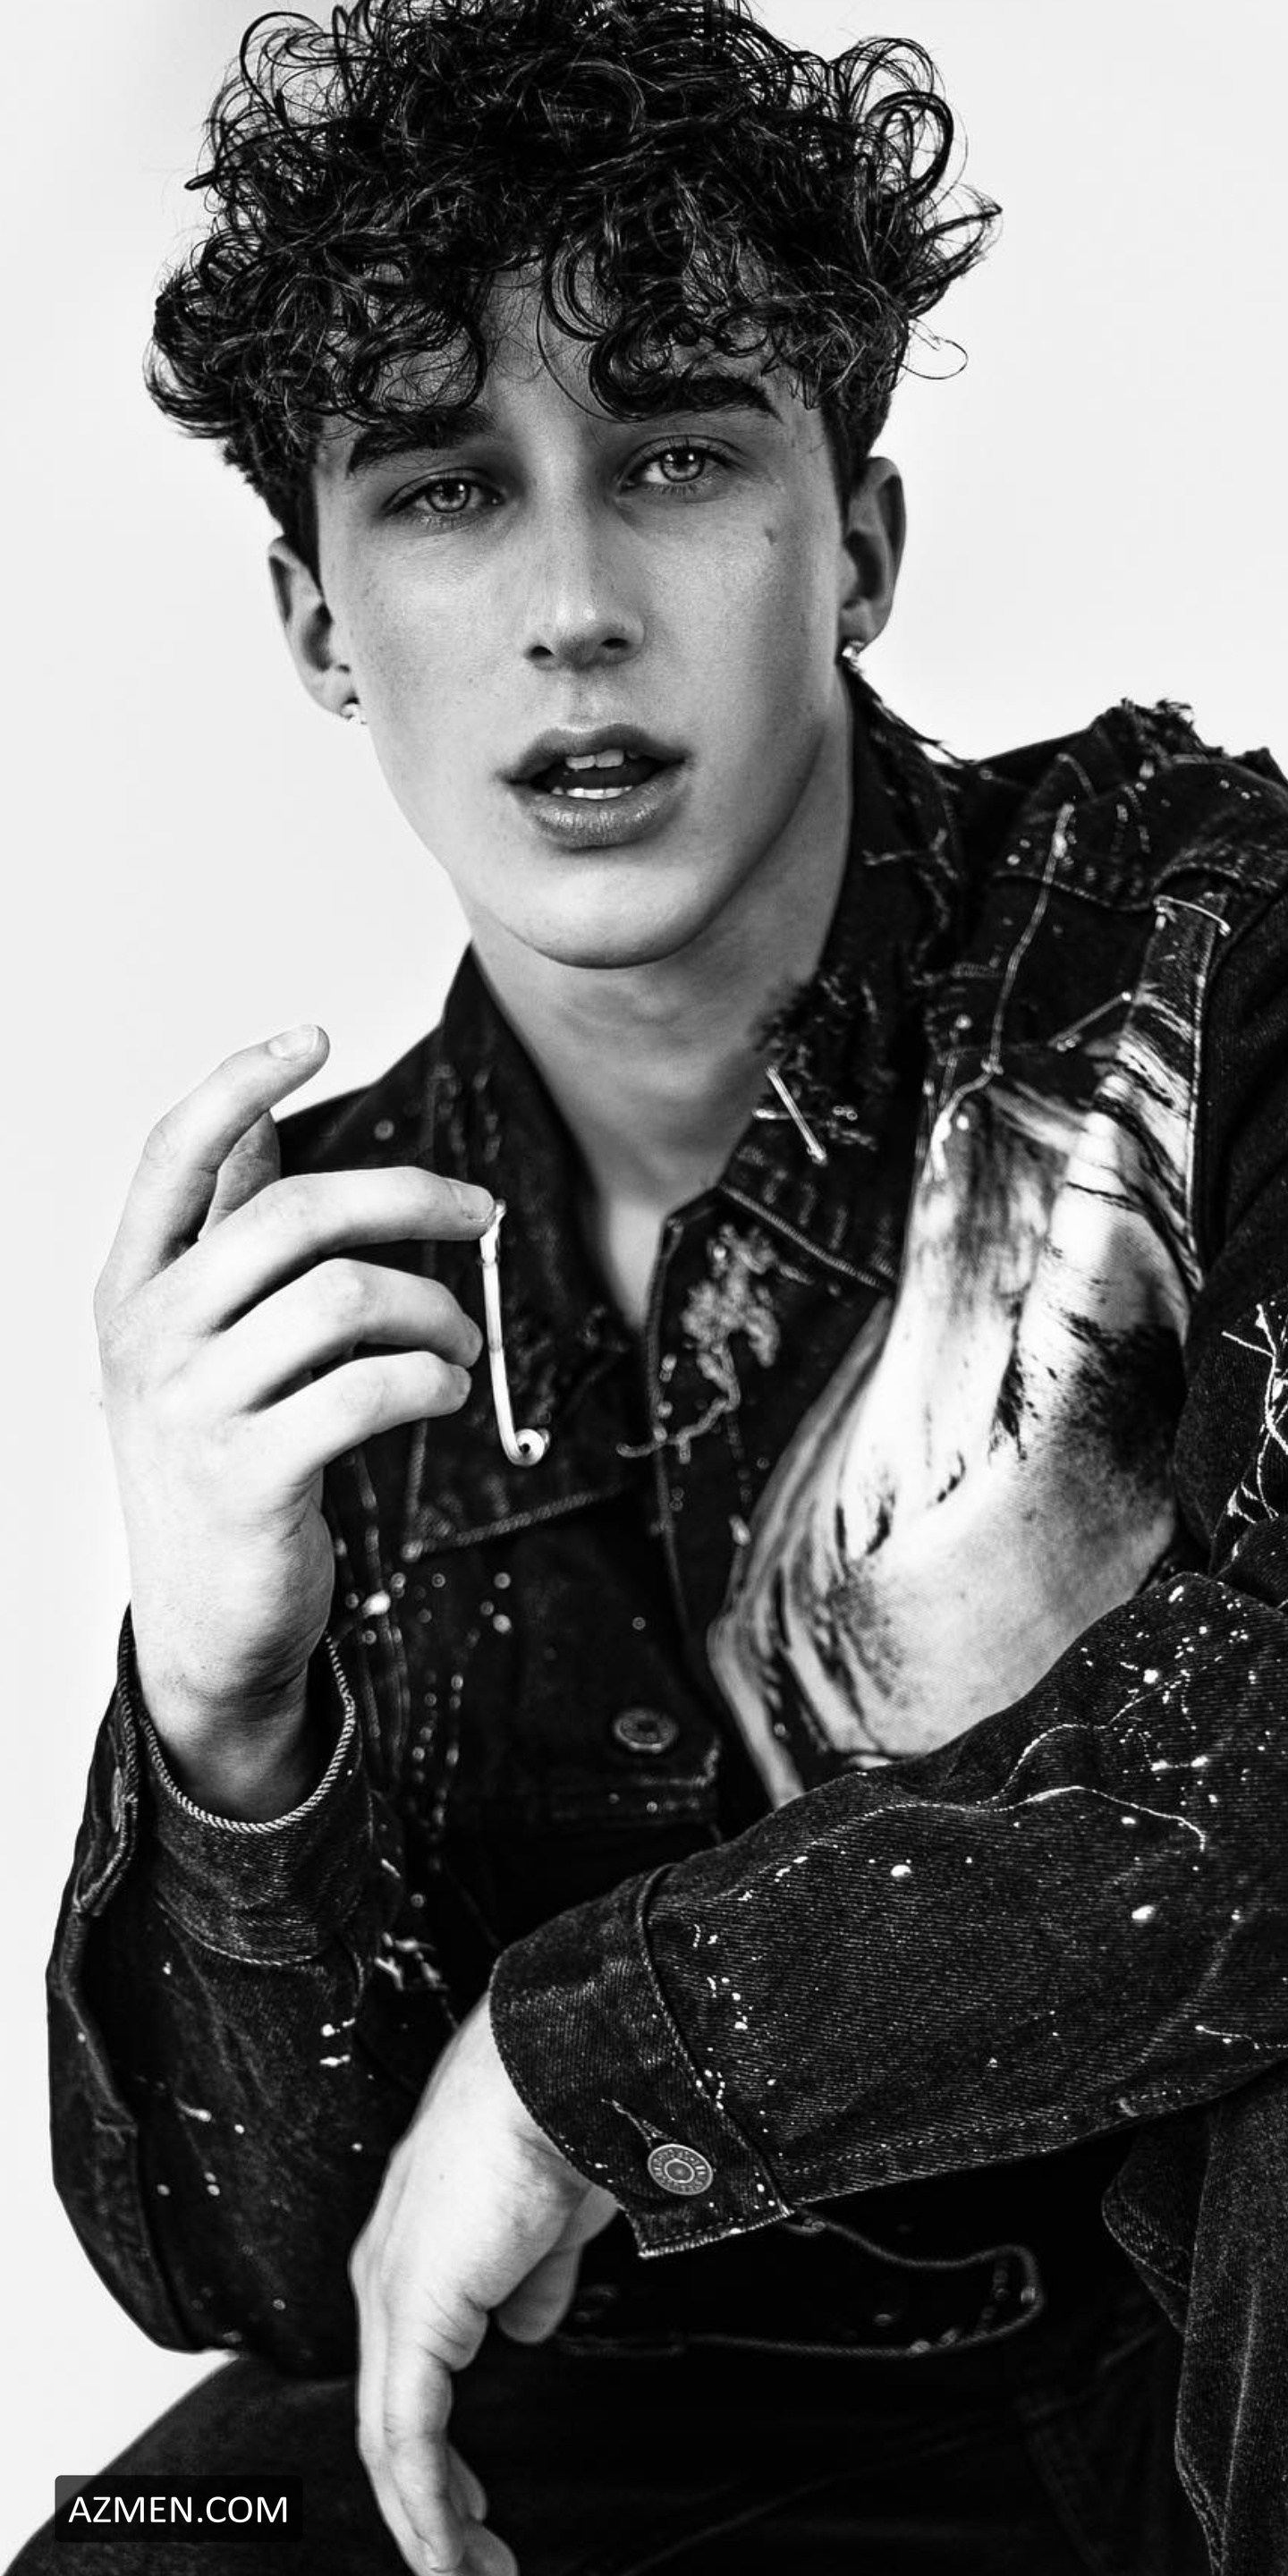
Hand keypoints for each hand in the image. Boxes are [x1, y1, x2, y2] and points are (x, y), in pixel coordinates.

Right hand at [94, 1025, 493, 1815]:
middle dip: (411, 1197)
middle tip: (481, 1211)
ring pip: (346, 1297)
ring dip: (435, 1308)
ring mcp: (193, 1408)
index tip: (314, 1034)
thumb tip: (259, 1123)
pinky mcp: (253, 1476)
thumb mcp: (198, 1344)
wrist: (204, 1623)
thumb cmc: (219, 1461)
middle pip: (294, 1214)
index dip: (241, 1083)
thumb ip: (222, 1238)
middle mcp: (148, 1337)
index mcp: (132, 1288)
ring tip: (458, 1341)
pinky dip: (431, 1379)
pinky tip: (442, 1392)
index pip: (174, 1155)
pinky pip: (369, 1388)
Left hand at [351, 1997, 617, 2574]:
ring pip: (389, 2438)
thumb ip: (530, 2279)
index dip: (432, 2450)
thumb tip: (526, 2326)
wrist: (551, 2074)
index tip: (469, 2506)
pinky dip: (426, 2501)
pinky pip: (407, 2433)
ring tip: (466, 2571)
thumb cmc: (556, 2121)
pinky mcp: (410, 2315)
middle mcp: (386, 2277)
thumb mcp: (548, 2221)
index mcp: (416, 2251)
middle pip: (387, 2419)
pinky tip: (450, 2545)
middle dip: (426, 2503)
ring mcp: (391, 2296)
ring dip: (427, 2519)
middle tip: (467, 2561)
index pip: (407, 2375)